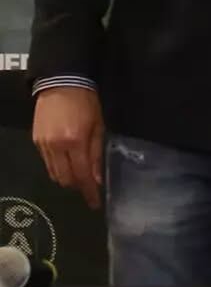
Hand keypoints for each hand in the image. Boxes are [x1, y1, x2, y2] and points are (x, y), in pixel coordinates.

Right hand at [32, 87, 104, 208]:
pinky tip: (67, 162)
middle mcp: (56, 147)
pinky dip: (57, 167)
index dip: (89, 191)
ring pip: (54, 174)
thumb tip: (97, 178)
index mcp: (75, 142)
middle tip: (89, 186)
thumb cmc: (86, 101)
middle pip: (65, 179)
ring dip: (67, 178)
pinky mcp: (36, 142)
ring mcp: (43, 146)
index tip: (95, 203)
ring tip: (79, 175)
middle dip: (78, 186)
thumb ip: (96, 153)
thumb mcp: (98, 124)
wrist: (62, 82)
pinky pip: (47, 163)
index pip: (82, 175)